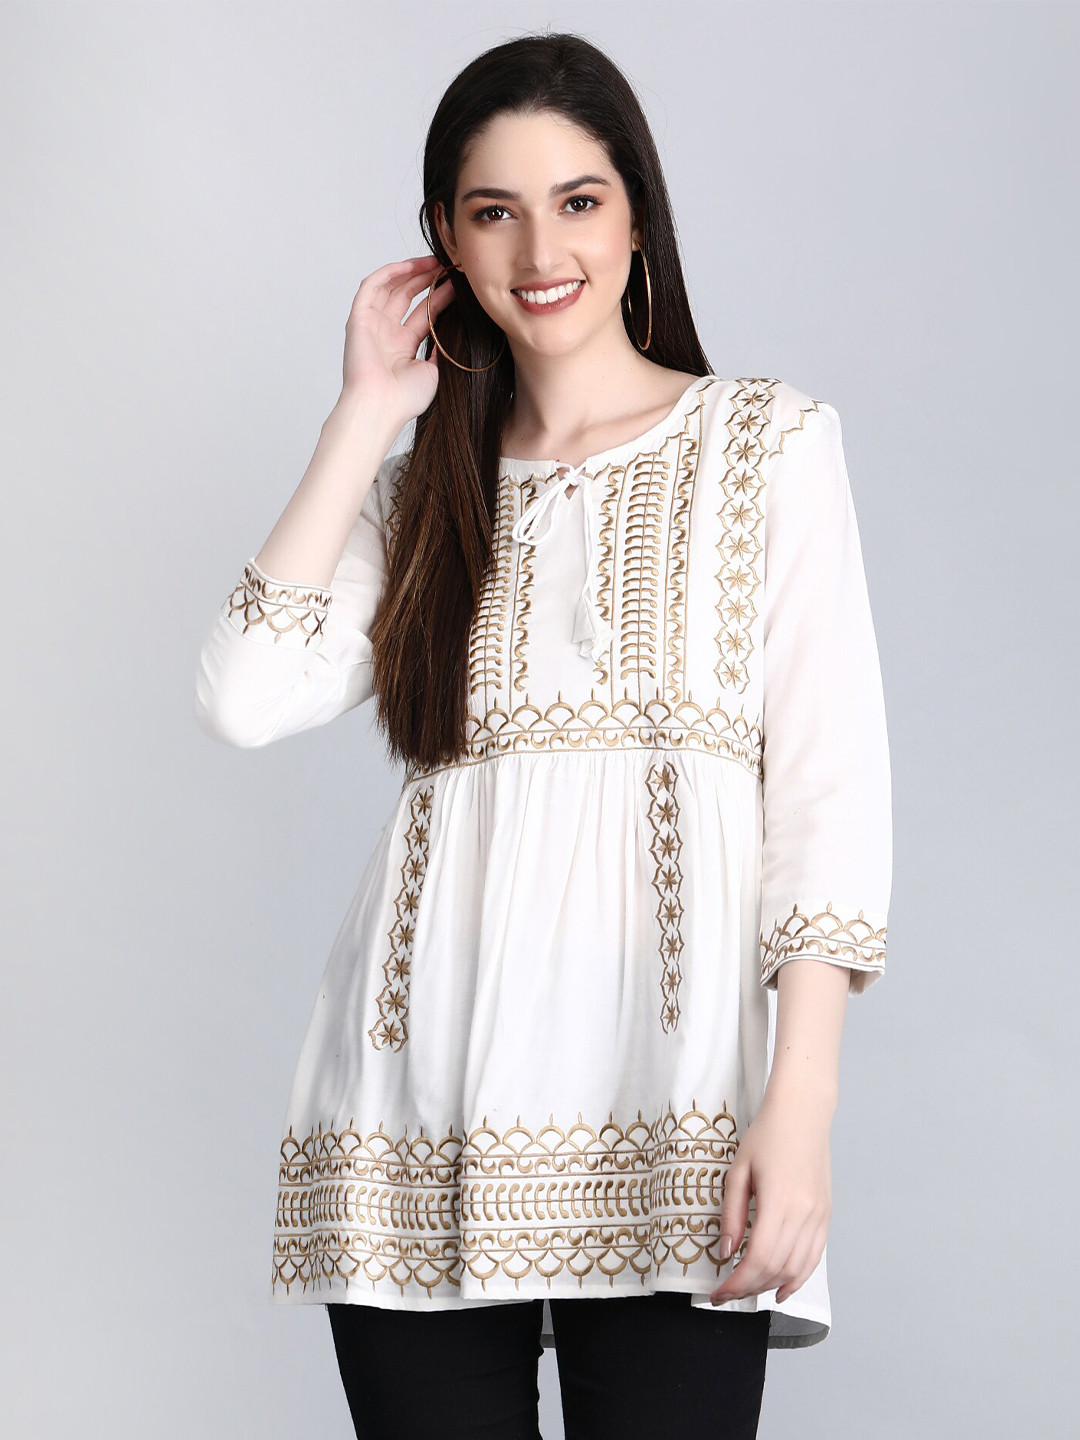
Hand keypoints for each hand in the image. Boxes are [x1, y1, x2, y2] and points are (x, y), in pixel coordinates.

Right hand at [339, 255, 456, 425]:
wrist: (381, 407)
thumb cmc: (405, 398)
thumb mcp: (435, 370)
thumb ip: (442, 347)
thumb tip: (456, 328)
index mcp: (403, 348)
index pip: (423, 314)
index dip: (439, 297)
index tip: (458, 284)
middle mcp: (386, 334)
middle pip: (407, 297)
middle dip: (427, 280)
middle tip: (448, 267)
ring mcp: (372, 325)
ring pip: (391, 288)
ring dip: (411, 272)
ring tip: (434, 262)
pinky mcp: (358, 318)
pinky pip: (371, 286)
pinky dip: (389, 273)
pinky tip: (410, 265)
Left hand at [709, 1088, 832, 1306]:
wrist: (803, 1113)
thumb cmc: (767, 1135)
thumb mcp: (738, 1170)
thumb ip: (731, 1214)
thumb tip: (726, 1252)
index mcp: (778, 1201)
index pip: (758, 1259)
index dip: (737, 1283)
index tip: (718, 1294)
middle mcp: (804, 1213)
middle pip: (776, 1269)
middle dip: (748, 1288)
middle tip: (726, 1295)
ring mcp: (819, 1216)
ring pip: (797, 1268)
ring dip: (771, 1286)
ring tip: (747, 1291)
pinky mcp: (826, 1215)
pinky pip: (814, 1258)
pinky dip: (798, 1278)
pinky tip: (781, 1289)